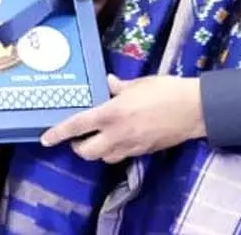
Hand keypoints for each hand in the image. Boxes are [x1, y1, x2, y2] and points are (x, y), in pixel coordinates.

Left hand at [39, 74, 204, 163]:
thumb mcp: (138, 84)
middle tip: (78, 137)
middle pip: (86, 152)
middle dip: (78, 147)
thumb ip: (118, 87)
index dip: (58, 134)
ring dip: (97, 151)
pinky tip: (119, 139)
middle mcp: (117, 134)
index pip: (77, 126)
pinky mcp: (142, 152)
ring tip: (98, 137)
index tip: (46, 139)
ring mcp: (130, 146)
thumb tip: (108, 83)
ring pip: (103, 158)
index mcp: (111, 113)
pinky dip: (114, 151)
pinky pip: (121, 156)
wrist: (193, 110)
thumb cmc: (165, 91)